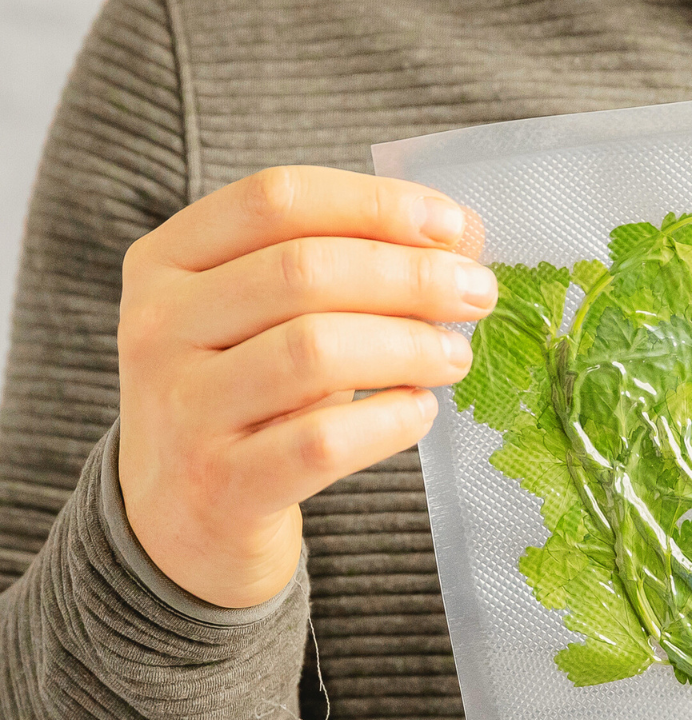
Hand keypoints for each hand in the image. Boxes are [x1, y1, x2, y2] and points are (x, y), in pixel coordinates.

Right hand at [117, 166, 493, 607]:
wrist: (184, 521)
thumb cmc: (251, 395)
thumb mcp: (274, 317)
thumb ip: (353, 262)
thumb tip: (462, 234)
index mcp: (168, 260)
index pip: (277, 199)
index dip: (376, 204)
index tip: (453, 227)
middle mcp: (157, 326)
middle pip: (303, 270)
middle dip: (411, 276)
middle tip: (478, 293)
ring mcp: (182, 409)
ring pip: (315, 351)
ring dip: (409, 346)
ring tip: (454, 356)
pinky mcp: (220, 486)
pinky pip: (324, 442)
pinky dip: (389, 420)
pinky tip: (419, 411)